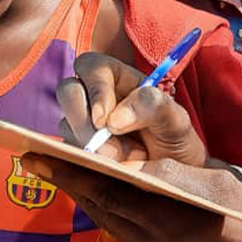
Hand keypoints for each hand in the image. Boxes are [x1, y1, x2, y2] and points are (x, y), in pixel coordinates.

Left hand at [19, 155, 241, 241]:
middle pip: (101, 211)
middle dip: (68, 183)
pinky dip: (108, 211)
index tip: (41, 156)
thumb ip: (175, 174)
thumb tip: (139, 164)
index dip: (72, 175)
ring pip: (109, 223)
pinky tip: (98, 196)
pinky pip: (125, 234)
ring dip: (83, 197)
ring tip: (59, 171)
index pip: (109, 195)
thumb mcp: (216, 185)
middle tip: (35, 159)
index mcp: (171, 220)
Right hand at [57, 52, 207, 166]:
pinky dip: (86, 162)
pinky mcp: (78, 149)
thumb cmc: (175, 138)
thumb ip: (153, 106)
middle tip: (107, 150)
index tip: (104, 121)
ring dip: (89, 146)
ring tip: (124, 161)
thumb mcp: (176, 120)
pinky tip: (112, 170)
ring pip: (66, 125)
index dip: (94, 90)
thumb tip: (114, 120)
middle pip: (68, 91)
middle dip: (82, 120)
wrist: (175, 174)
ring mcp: (83, 123)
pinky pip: (68, 152)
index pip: (92, 66)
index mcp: (119, 77)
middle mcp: (96, 96)